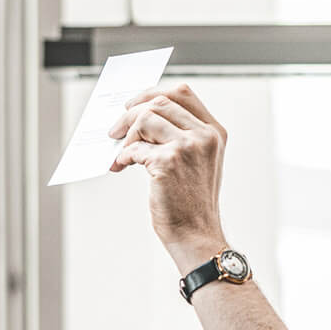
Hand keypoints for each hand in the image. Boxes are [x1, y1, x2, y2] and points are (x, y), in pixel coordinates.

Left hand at [108, 83, 228, 264]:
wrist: (196, 236)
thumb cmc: (192, 203)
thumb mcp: (198, 162)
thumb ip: (180, 136)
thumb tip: (140, 119)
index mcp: (214, 132)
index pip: (182, 93)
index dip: (152, 93)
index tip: (133, 104)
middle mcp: (204, 136)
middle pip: (160, 102)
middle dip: (131, 112)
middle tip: (116, 129)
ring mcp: (188, 148)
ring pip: (145, 119)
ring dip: (125, 135)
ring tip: (120, 154)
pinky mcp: (168, 163)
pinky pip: (135, 148)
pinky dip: (123, 156)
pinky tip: (121, 167)